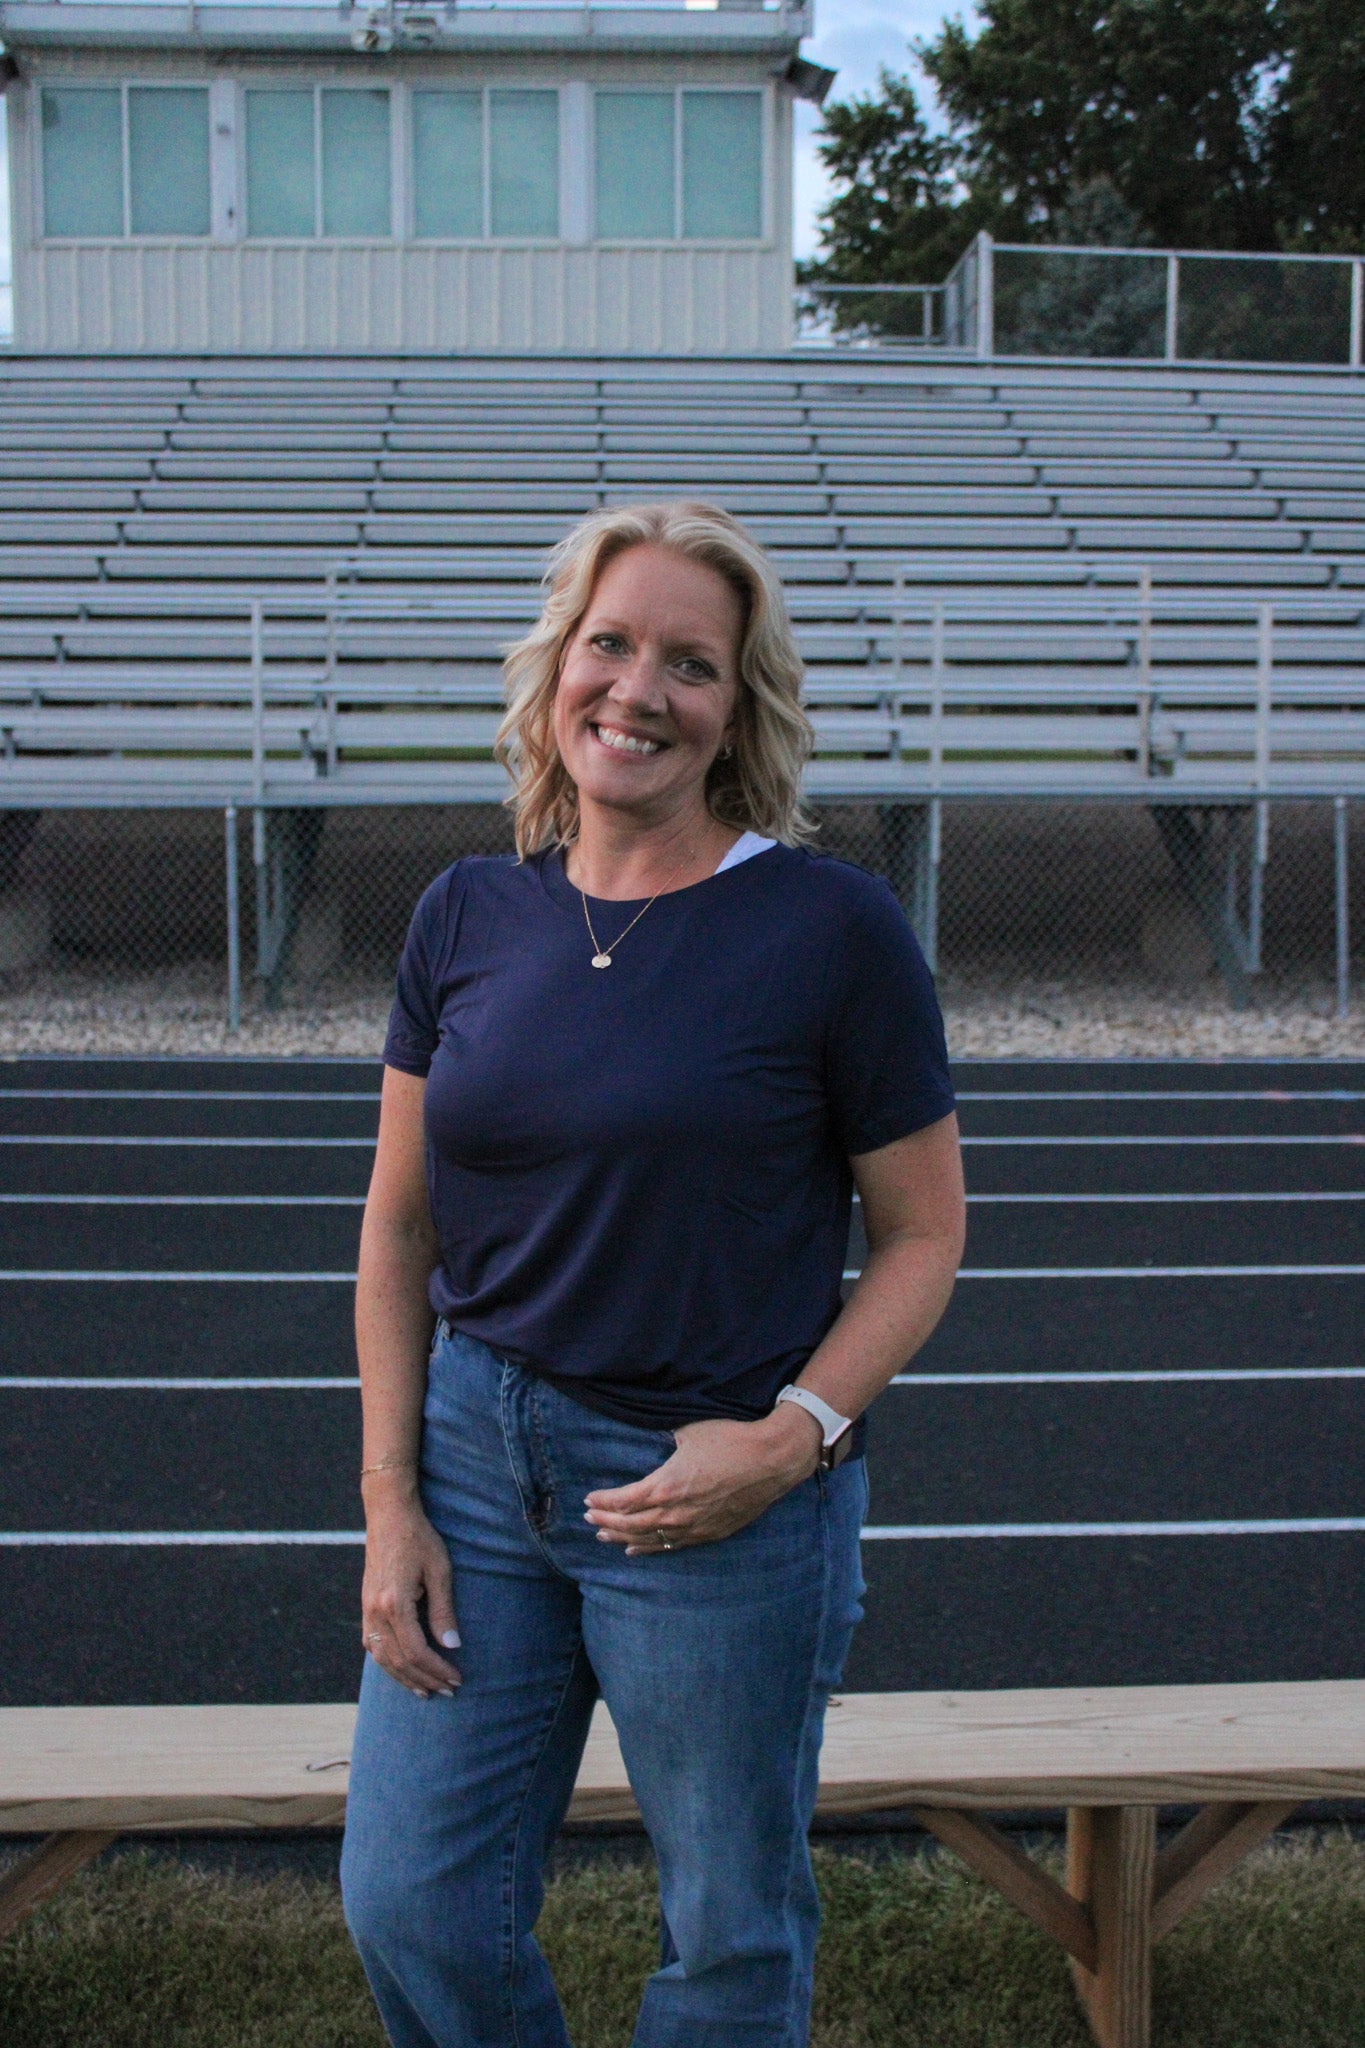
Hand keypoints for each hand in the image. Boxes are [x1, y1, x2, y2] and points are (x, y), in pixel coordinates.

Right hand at [360, 1478, 461, 1697]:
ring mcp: (366, 1610)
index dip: (437, 1670)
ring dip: (405, 1678)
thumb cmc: (419, 1538)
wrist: (388, 1516)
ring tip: (425, 1691)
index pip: (417, 1651)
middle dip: (425, 1680)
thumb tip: (452, 1645)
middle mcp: (375, 1611)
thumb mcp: (440, 1570)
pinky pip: (372, 1645)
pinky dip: (388, 1663)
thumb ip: (443, 1610)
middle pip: (399, 1661)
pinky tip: (402, 1670)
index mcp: (394, 1604)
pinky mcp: (365, 1606)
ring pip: (382, 1658)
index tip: (457, 1679)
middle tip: (448, 1691)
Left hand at [583, 1406, 821, 1555]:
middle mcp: (675, 1512)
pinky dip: (650, 1548)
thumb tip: (652, 1433)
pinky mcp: (709, 1533)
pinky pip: (672, 1546)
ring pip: (648, 1539)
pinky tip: (635, 1549)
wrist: (770, 1460)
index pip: (623, 1500)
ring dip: (623, 1537)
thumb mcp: (688, 1432)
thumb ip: (665, 1439)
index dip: (603, 1501)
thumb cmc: (730, 1440)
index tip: (588, 1499)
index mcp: (665, 1485)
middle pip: (630, 1524)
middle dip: (606, 1521)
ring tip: (604, 1536)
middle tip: (590, 1519)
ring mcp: (692, 1526)